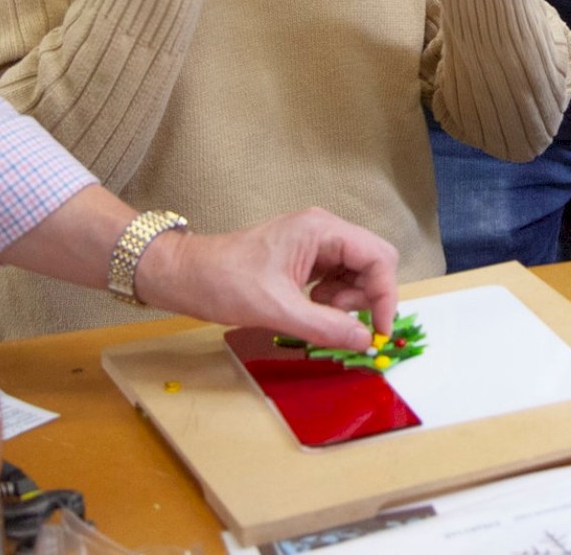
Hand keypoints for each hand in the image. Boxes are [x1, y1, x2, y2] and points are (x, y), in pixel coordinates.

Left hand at [135, 208, 398, 345]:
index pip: (377, 257)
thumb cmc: (225, 282)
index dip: (385, 295)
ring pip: (356, 271)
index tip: (379, 332)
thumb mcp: (277, 309)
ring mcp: (314, 242)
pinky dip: (332, 299)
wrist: (185, 274)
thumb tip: (364, 341)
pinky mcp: (304, 257)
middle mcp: (324, 230)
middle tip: (345, 324)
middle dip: (366, 297)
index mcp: (322, 229)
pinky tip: (311, 309)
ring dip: (347, 300)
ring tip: (318, 315)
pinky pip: (336, 277)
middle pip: (371, 261)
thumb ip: (326, 325)